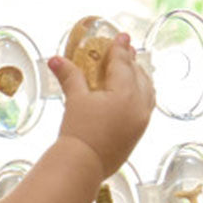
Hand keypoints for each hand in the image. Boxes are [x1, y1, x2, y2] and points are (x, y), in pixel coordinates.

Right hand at [48, 33, 154, 177]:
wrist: (84, 165)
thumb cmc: (79, 132)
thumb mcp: (75, 100)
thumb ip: (70, 76)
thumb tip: (56, 59)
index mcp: (125, 93)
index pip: (123, 64)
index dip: (120, 48)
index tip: (122, 36)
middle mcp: (139, 105)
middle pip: (138, 75)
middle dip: (130, 61)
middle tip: (125, 50)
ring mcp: (141, 120)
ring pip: (147, 91)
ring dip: (139, 77)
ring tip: (132, 69)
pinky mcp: (139, 133)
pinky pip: (146, 106)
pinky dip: (141, 94)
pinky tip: (134, 93)